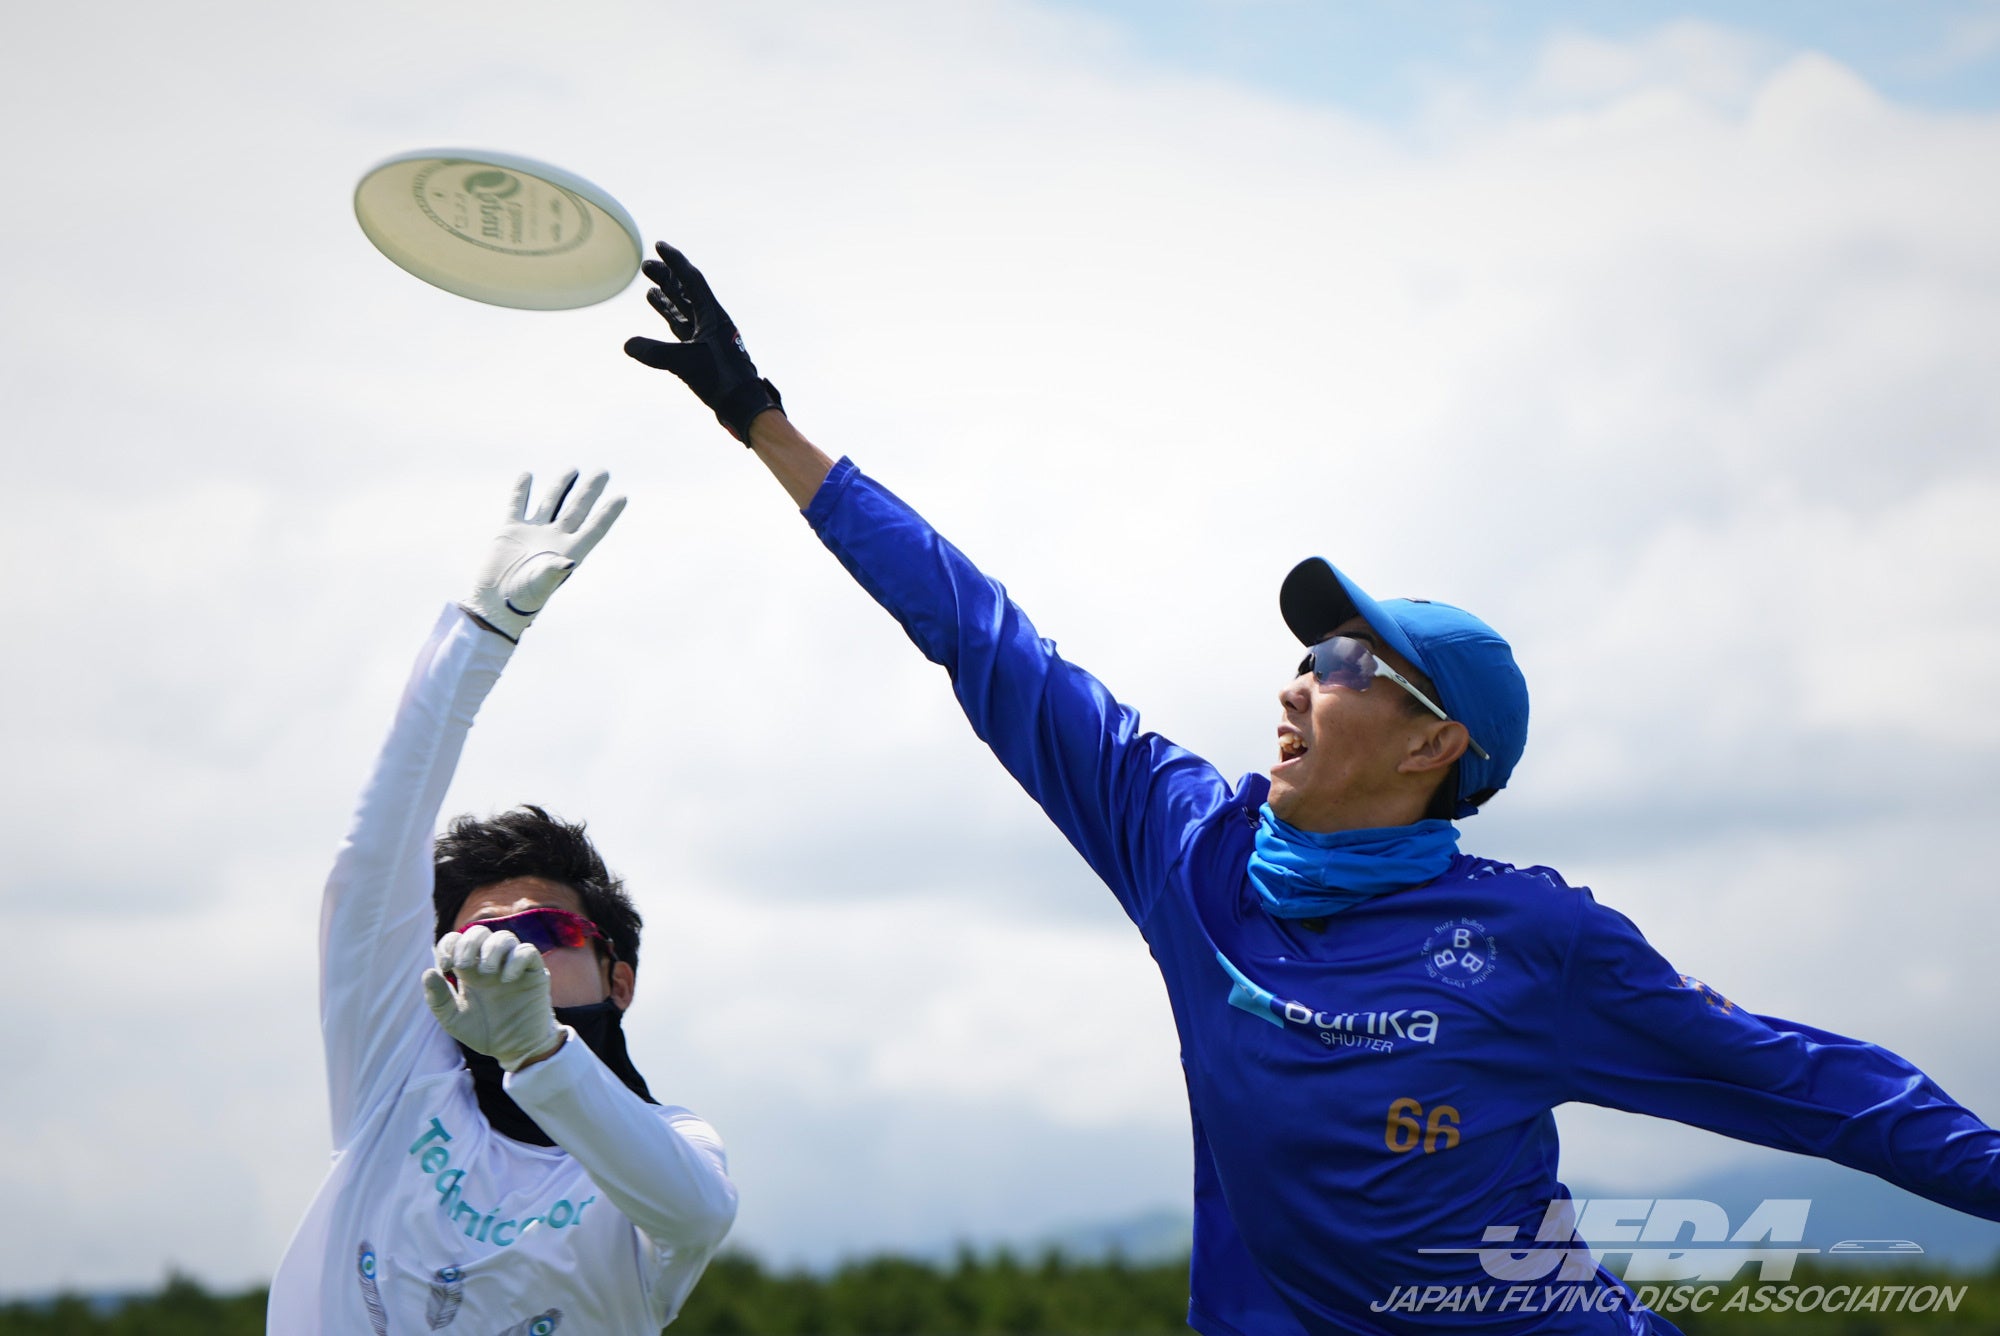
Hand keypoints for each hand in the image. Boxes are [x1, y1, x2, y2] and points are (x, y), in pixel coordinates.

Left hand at [422, 925, 564, 1071]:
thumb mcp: (453, 1020)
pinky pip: (527, 952)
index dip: (449, 945)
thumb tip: (427, 972)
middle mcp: (491, 963)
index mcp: (469, 970)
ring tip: (487, 973)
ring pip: (504, 937)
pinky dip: (515, 960)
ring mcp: (513, 966)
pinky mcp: (534, 972)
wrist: (515, 1050)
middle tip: (464, 966)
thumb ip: (438, 999)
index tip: (446, 964)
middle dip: (469, 944)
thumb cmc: (484, 1033)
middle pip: (479, 932)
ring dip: (491, 950)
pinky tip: (507, 979)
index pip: (457, 940)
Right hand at [462, 470, 625, 641]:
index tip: (622, 497)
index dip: (608, 514)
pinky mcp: (511, 530)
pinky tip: (528, 475)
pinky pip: (518, 505)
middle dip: (590, 491)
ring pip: (551, 503)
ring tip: (574, 470)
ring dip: (562, 486)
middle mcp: (555, 539)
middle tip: (604, 472)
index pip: (594, 528)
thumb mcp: (542, 583)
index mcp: (569, 551)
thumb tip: (569, 562)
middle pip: (577, 509)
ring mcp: (533, 532)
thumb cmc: (524, 597)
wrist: (496, 602)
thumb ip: (555, 570)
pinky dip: (521, 490)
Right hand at [623, 241, 783, 443]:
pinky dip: (670, 318)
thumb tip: (628, 345)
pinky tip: (659, 313)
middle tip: (645, 266)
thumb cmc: (721, 382)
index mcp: (714, 316)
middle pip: (687, 291)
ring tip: (649, 286)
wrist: (743, 405)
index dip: (675, 262)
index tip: (659, 246)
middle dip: (667, 277)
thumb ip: (656, 354)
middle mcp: (712, 320)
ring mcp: (708, 335)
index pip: (692, 280)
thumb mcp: (686, 364)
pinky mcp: (703, 350)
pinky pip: (683, 327)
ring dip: (668, 297)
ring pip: (684, 309)